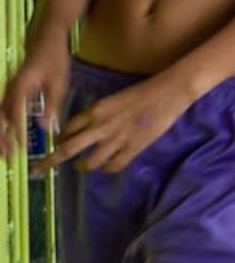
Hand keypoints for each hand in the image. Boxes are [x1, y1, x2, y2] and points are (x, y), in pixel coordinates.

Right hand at [2, 42, 69, 153]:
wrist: (48, 37)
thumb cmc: (55, 58)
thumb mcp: (58, 82)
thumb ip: (52, 105)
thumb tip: (46, 128)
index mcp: (20, 87)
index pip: (14, 113)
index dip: (16, 131)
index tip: (21, 146)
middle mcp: (10, 89)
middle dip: (0, 138)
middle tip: (7, 156)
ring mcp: (9, 89)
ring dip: (0, 134)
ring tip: (5, 151)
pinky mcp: (12, 90)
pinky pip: (2, 110)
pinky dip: (3, 124)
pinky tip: (9, 135)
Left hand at [45, 69, 195, 175]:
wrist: (169, 92)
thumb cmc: (143, 91)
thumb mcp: (115, 99)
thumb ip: (101, 115)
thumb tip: (90, 128)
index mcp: (96, 110)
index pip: (68, 129)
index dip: (59, 140)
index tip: (54, 145)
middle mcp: (101, 126)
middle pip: (69, 149)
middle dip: (50, 161)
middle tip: (38, 170)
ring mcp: (116, 140)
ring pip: (90, 162)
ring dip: (83, 167)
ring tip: (82, 167)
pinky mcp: (132, 148)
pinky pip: (113, 166)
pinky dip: (108, 169)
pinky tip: (108, 167)